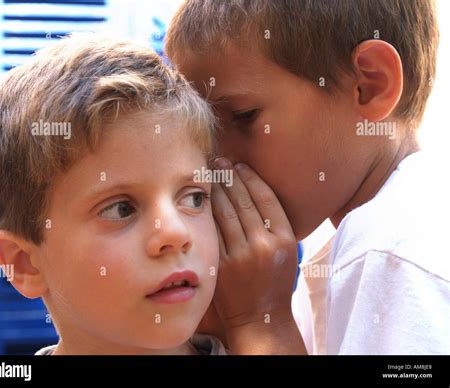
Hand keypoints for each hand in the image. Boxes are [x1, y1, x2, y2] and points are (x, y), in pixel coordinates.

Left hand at [212, 158, 298, 330]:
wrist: (260, 317)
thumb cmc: (274, 282)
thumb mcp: (287, 252)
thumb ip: (275, 226)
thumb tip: (256, 193)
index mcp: (284, 239)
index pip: (266, 199)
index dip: (251, 178)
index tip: (241, 165)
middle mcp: (264, 245)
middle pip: (244, 201)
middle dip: (231, 177)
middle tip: (222, 162)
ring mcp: (241, 256)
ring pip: (226, 213)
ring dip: (218, 190)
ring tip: (213, 175)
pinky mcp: (222, 265)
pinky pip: (214, 231)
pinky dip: (209, 212)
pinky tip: (206, 199)